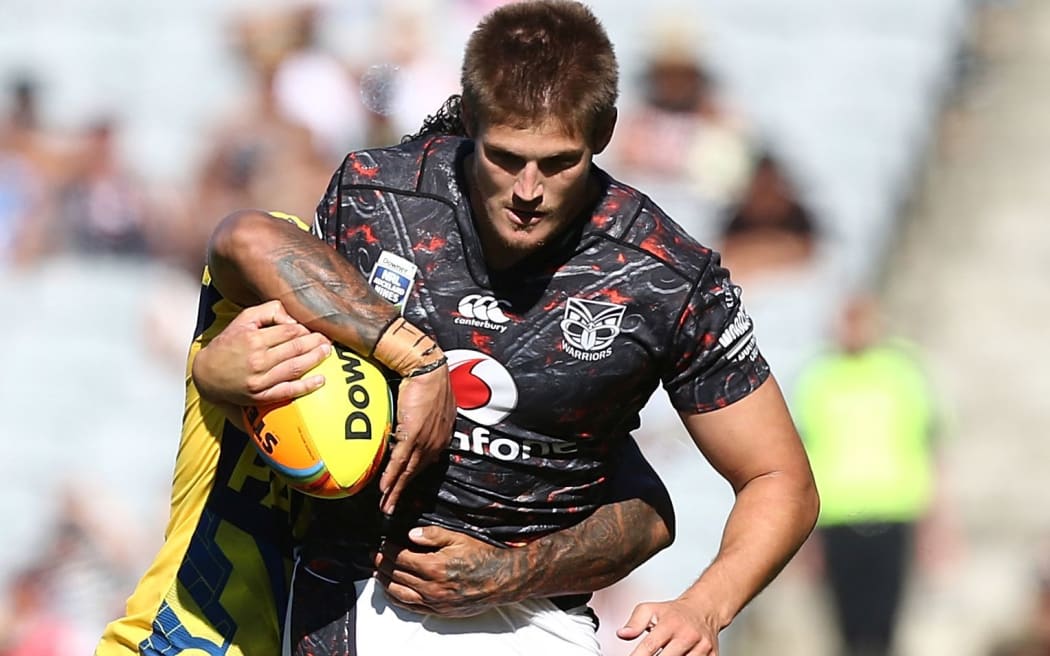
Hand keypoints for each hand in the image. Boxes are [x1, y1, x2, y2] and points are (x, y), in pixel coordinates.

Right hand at [192, 300, 331, 405]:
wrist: (206, 375)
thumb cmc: (227, 344)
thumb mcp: (243, 320)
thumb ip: (269, 312)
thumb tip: (292, 317)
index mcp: (253, 338)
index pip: (289, 331)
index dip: (305, 329)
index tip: (314, 328)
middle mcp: (257, 359)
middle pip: (296, 348)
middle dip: (316, 342)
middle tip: (328, 339)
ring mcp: (259, 380)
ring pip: (295, 367)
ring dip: (315, 359)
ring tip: (328, 352)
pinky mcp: (260, 396)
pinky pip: (288, 391)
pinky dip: (306, 386)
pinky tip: (320, 380)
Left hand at [374, 525, 513, 616]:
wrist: (501, 580)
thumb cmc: (482, 557)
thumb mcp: (459, 538)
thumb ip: (433, 535)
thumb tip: (411, 534)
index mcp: (434, 566)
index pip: (400, 557)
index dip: (387, 550)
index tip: (381, 545)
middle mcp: (431, 586)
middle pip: (397, 575)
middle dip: (382, 564)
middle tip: (374, 556)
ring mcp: (434, 601)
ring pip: (399, 593)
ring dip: (384, 582)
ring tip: (377, 573)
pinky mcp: (438, 611)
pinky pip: (411, 607)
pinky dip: (397, 599)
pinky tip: (392, 592)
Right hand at [378, 365, 454, 513]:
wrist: (428, 370)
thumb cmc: (430, 382)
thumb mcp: (434, 406)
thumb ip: (428, 420)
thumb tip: (417, 424)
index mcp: (442, 436)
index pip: (426, 462)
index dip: (413, 477)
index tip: (404, 488)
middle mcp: (435, 442)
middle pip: (416, 472)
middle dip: (403, 492)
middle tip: (392, 507)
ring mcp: (424, 440)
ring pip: (408, 471)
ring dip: (396, 491)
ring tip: (386, 505)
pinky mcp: (413, 435)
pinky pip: (400, 461)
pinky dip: (392, 477)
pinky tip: (385, 489)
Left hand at [618, 598, 721, 655]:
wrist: (704, 609)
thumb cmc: (675, 612)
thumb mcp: (650, 609)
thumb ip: (634, 622)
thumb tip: (622, 634)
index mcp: (670, 624)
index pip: (650, 646)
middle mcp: (687, 636)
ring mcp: (702, 647)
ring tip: (665, 654)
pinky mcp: (712, 655)